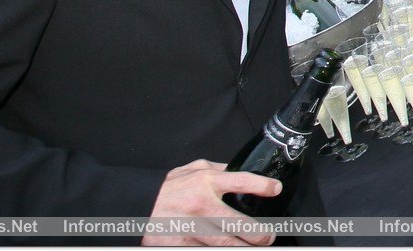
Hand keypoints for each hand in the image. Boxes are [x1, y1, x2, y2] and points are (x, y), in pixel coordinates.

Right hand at [143, 160, 276, 245]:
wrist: (137, 207)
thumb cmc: (167, 189)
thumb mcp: (192, 170)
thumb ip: (217, 170)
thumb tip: (240, 169)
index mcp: (205, 183)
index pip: (241, 181)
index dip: (262, 186)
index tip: (275, 189)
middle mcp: (201, 206)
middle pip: (238, 224)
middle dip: (259, 234)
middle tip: (269, 236)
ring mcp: (191, 229)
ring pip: (225, 244)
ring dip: (243, 247)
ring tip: (253, 246)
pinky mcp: (182, 245)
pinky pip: (206, 250)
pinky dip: (219, 250)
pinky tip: (231, 248)